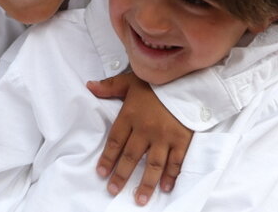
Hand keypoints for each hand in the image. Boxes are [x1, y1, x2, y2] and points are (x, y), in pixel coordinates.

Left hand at [87, 72, 192, 205]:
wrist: (187, 78)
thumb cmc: (157, 81)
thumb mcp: (131, 80)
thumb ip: (110, 86)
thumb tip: (89, 86)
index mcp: (131, 115)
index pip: (115, 141)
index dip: (107, 158)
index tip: (101, 173)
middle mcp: (146, 129)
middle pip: (131, 157)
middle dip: (121, 176)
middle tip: (113, 190)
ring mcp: (165, 136)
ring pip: (153, 165)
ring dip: (145, 184)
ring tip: (140, 199)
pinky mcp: (182, 139)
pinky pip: (176, 162)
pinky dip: (171, 176)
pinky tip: (166, 188)